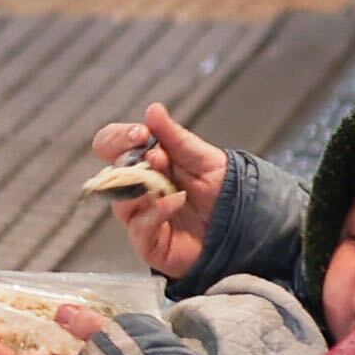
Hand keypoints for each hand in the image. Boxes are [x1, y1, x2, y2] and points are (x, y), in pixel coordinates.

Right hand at [87, 102, 225, 278]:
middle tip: (158, 158)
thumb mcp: (202, 156)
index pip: (110, 146)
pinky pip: (139, 228)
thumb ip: (174, 136)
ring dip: (141, 189)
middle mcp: (137, 189)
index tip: (141, 135)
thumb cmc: (221, 189)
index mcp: (144, 163)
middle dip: (132, 163)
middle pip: (110, 174)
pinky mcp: (149, 244)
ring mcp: (141, 217)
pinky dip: (155, 212)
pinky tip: (176, 202)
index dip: (118, 138)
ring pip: (120, 202)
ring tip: (166, 183)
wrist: (244, 221)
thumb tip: (153, 110)